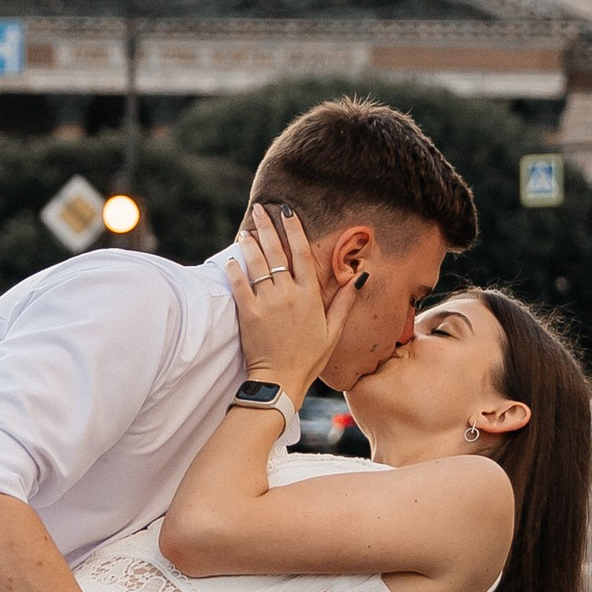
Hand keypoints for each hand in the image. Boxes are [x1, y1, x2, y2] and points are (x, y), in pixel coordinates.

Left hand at [224, 203, 357, 400]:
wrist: (281, 381)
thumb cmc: (309, 357)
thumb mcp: (333, 331)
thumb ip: (345, 302)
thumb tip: (360, 276)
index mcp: (309, 296)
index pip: (302, 254)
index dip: (295, 230)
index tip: (288, 211)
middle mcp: (288, 295)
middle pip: (277, 253)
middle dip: (268, 228)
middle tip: (260, 210)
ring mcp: (267, 303)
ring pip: (257, 265)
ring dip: (250, 245)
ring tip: (246, 231)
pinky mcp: (249, 314)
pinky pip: (240, 286)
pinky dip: (235, 270)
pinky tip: (231, 258)